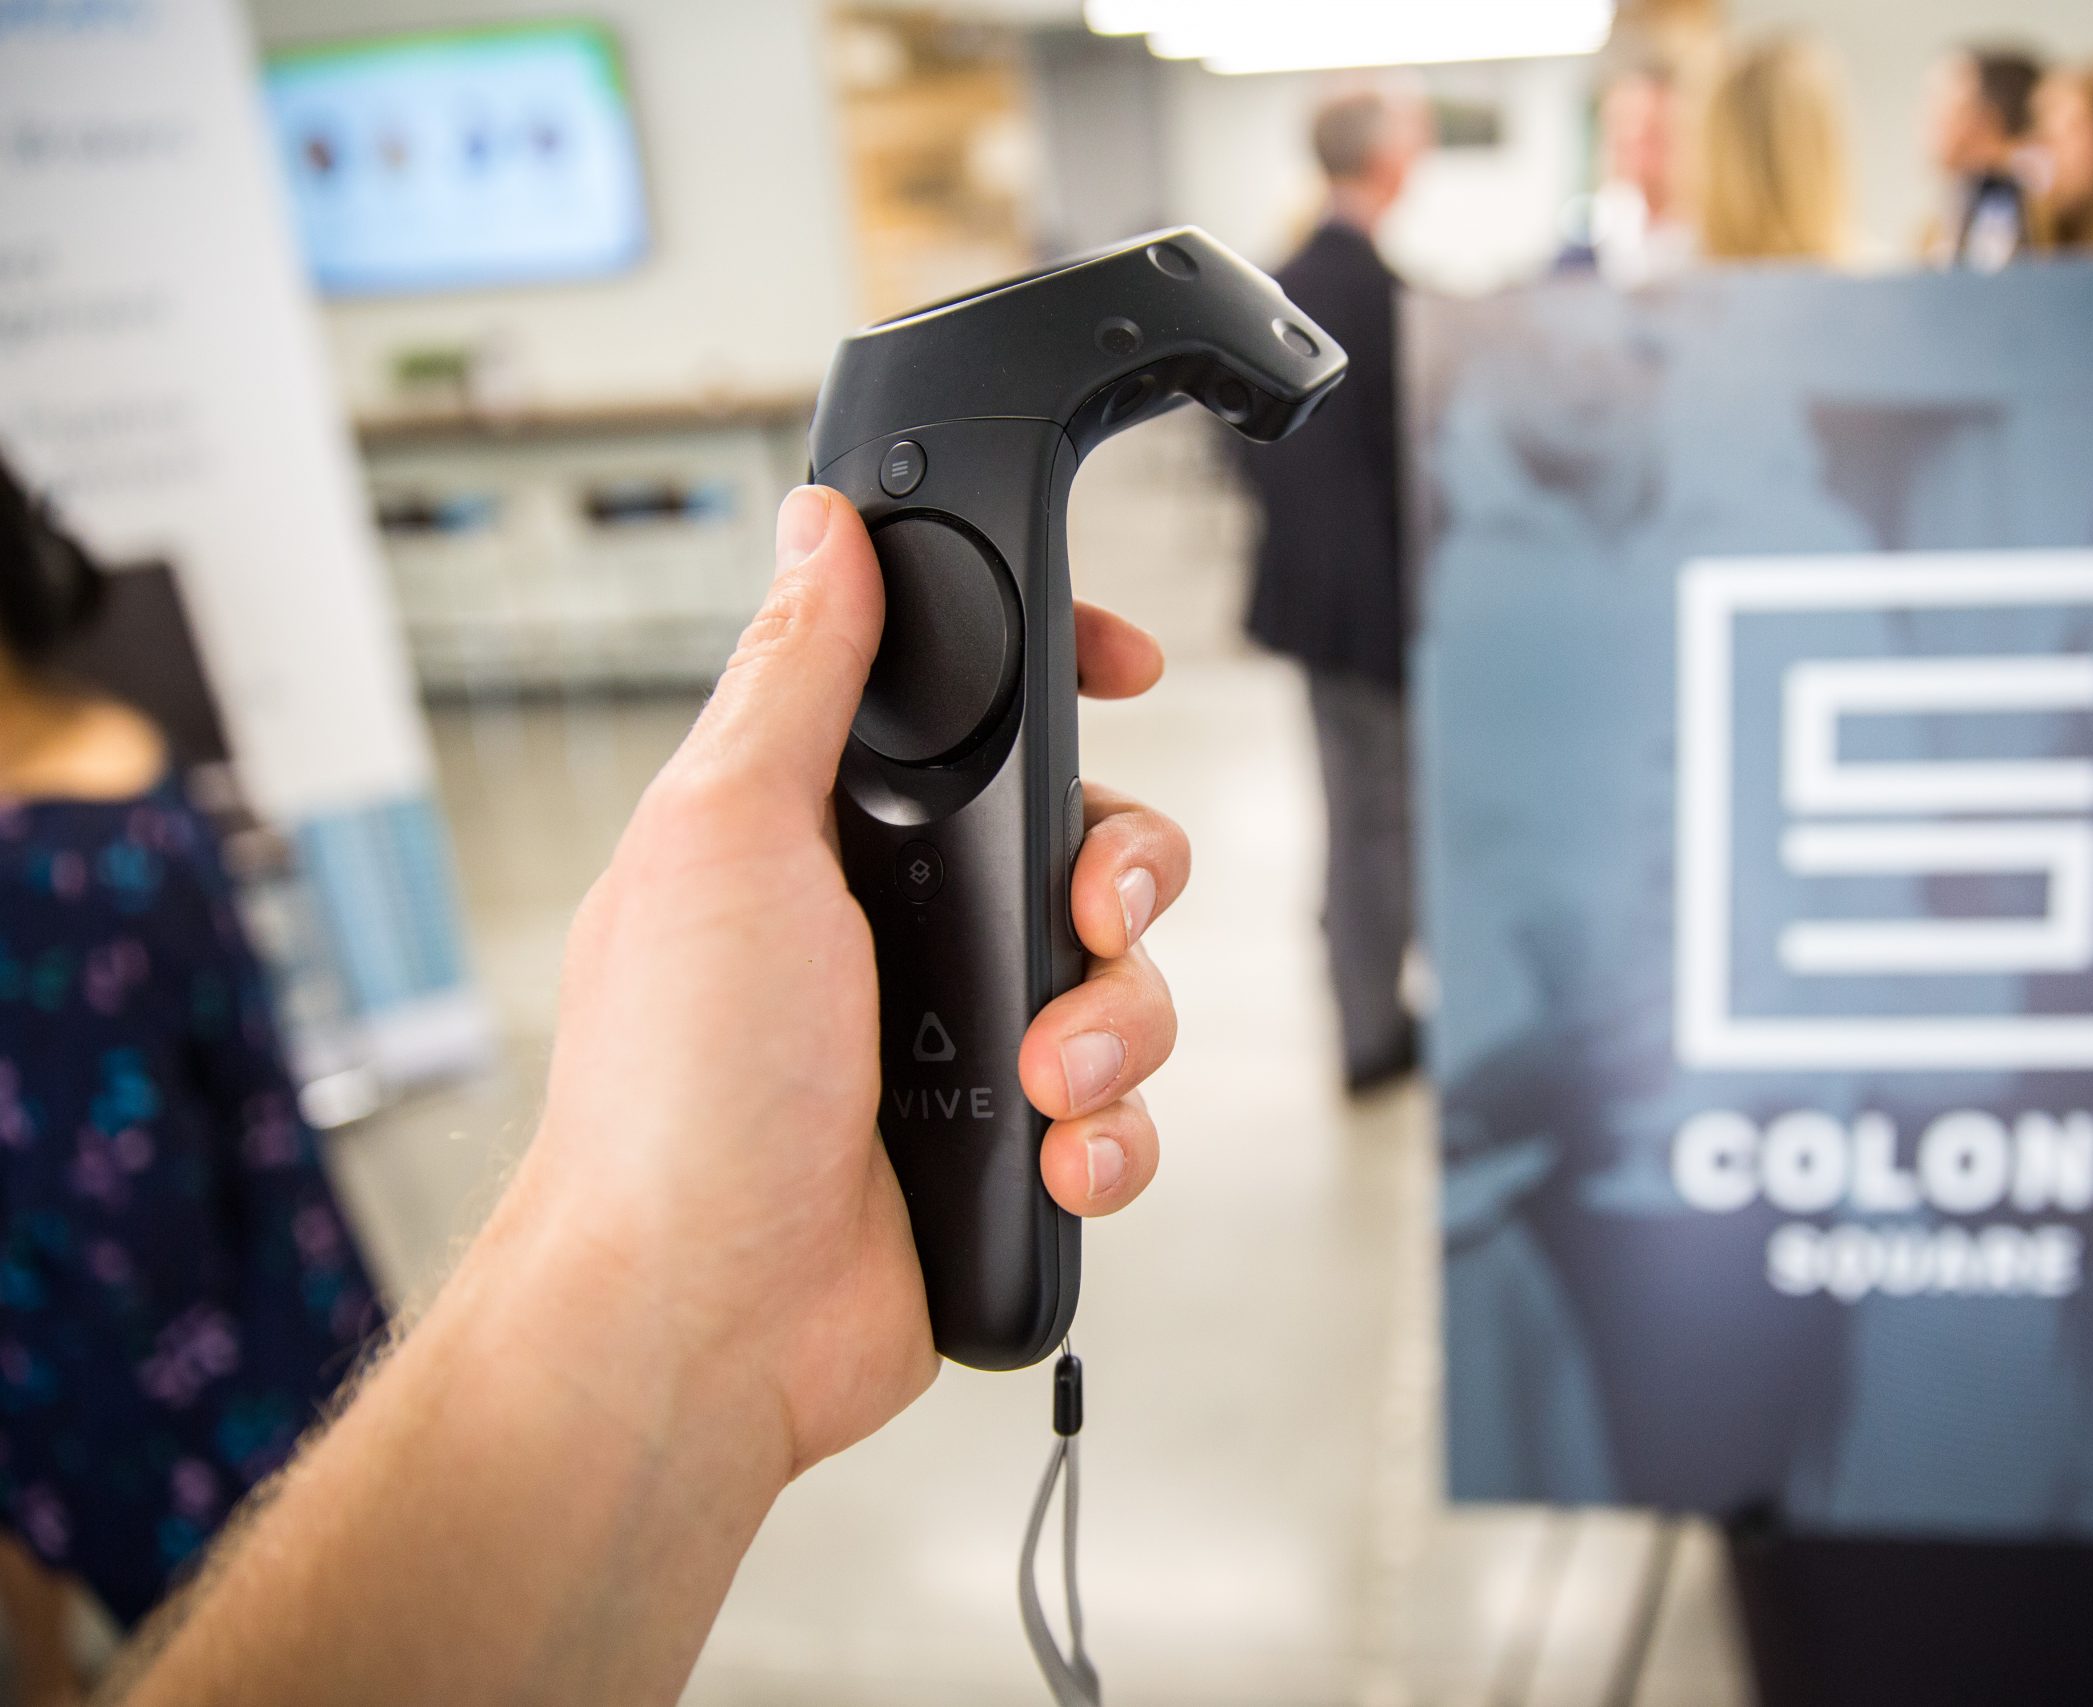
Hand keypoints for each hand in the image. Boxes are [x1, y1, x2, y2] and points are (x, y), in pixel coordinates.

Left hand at [505, 485, 1187, 1476]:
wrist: (696, 1320)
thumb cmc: (674, 1090)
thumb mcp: (726, 833)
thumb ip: (796, 676)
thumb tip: (821, 532)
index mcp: (831, 830)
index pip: (976, 710)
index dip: (1064, 671)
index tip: (1125, 662)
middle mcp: (904, 925)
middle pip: (1087, 839)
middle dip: (1122, 870)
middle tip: (1088, 912)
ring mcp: (959, 1039)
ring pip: (1125, 978)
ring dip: (1119, 1023)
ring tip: (1047, 1075)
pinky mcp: (1005, 1146)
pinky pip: (1125, 1113)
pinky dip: (1113, 1137)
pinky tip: (1058, 1157)